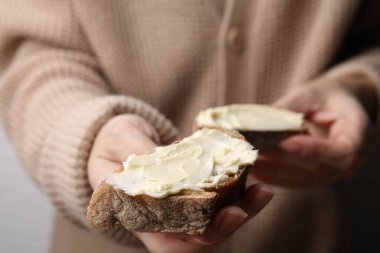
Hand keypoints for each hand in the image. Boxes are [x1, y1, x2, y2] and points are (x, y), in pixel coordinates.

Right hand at [87, 114, 273, 251]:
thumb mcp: (118, 141)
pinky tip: (252, 175)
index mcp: (137, 215)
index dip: (196, 238)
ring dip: (241, 209)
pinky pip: (216, 198)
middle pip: (199, 237)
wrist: (118, 139)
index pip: (168, 242)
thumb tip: (163, 162)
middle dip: (228, 224)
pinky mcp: (193, 190)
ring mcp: (179, 206)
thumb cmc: (111, 142)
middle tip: (252, 201)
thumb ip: (137, 153)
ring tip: (263, 191)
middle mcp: (162, 218)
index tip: (220, 219)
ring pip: (213, 221)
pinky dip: (237, 191)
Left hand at [251, 77, 375, 186]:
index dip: (314, 150)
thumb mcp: (313, 93)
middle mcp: (350, 161)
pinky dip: (274, 177)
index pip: (342, 151)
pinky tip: (254, 170)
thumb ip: (290, 107)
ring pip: (304, 180)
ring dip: (274, 173)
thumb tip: (255, 120)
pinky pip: (296, 182)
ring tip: (248, 163)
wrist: (341, 107)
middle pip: (318, 170)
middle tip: (254, 152)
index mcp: (358, 135)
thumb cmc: (329, 96)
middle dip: (283, 162)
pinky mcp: (317, 177)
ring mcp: (333, 173)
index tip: (286, 143)